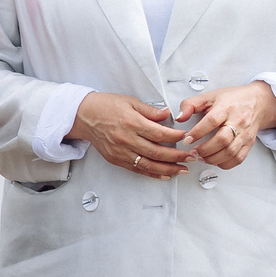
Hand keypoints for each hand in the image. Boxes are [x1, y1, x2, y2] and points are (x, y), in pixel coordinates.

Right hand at [71, 91, 190, 177]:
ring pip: (148, 165)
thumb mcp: (130, 101)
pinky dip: (152, 174)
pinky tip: (165, 175)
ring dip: (168, 169)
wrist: (83, 116)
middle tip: (191, 157)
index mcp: (132, 122)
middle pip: (157, 152)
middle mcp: (127, 139)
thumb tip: (167, 115)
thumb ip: (150, 111)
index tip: (186, 137)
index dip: (176, 137)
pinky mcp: (116, 159)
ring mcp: (121, 152)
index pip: (159, 134)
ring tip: (182, 170)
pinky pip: (137, 170)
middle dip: (177, 156)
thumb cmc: (106, 106)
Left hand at [176, 82, 275, 170]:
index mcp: (227, 107)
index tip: (187, 139)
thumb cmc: (234, 99)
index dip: (198, 132)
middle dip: (205, 150)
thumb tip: (180, 117)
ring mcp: (244, 134)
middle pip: (222, 140)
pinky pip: (238, 159)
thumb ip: (191, 105)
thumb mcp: (210, 96)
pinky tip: (215, 160)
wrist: (258, 102)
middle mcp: (238, 121)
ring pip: (230, 152)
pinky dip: (224, 164)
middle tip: (194, 152)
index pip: (212, 121)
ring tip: (202, 157)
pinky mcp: (249, 144)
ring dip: (213, 159)